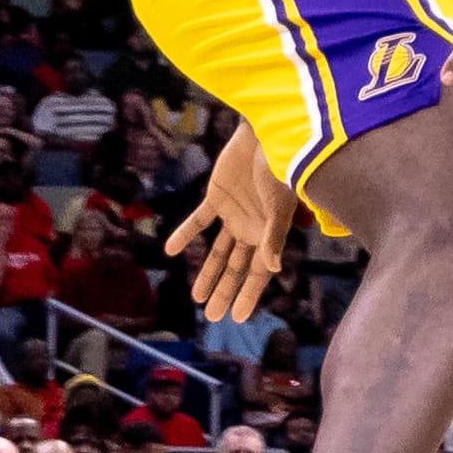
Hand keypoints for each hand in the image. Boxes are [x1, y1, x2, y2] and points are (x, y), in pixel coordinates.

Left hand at [162, 121, 295, 323]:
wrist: (267, 134)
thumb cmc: (280, 169)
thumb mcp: (278, 205)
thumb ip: (274, 236)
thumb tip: (273, 269)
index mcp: (269, 233)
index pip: (258, 272)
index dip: (248, 295)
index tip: (236, 317)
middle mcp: (253, 228)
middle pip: (237, 267)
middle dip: (225, 291)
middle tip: (213, 316)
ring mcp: (234, 213)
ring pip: (219, 251)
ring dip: (208, 272)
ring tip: (196, 297)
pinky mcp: (217, 196)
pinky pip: (199, 220)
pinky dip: (186, 234)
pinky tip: (172, 251)